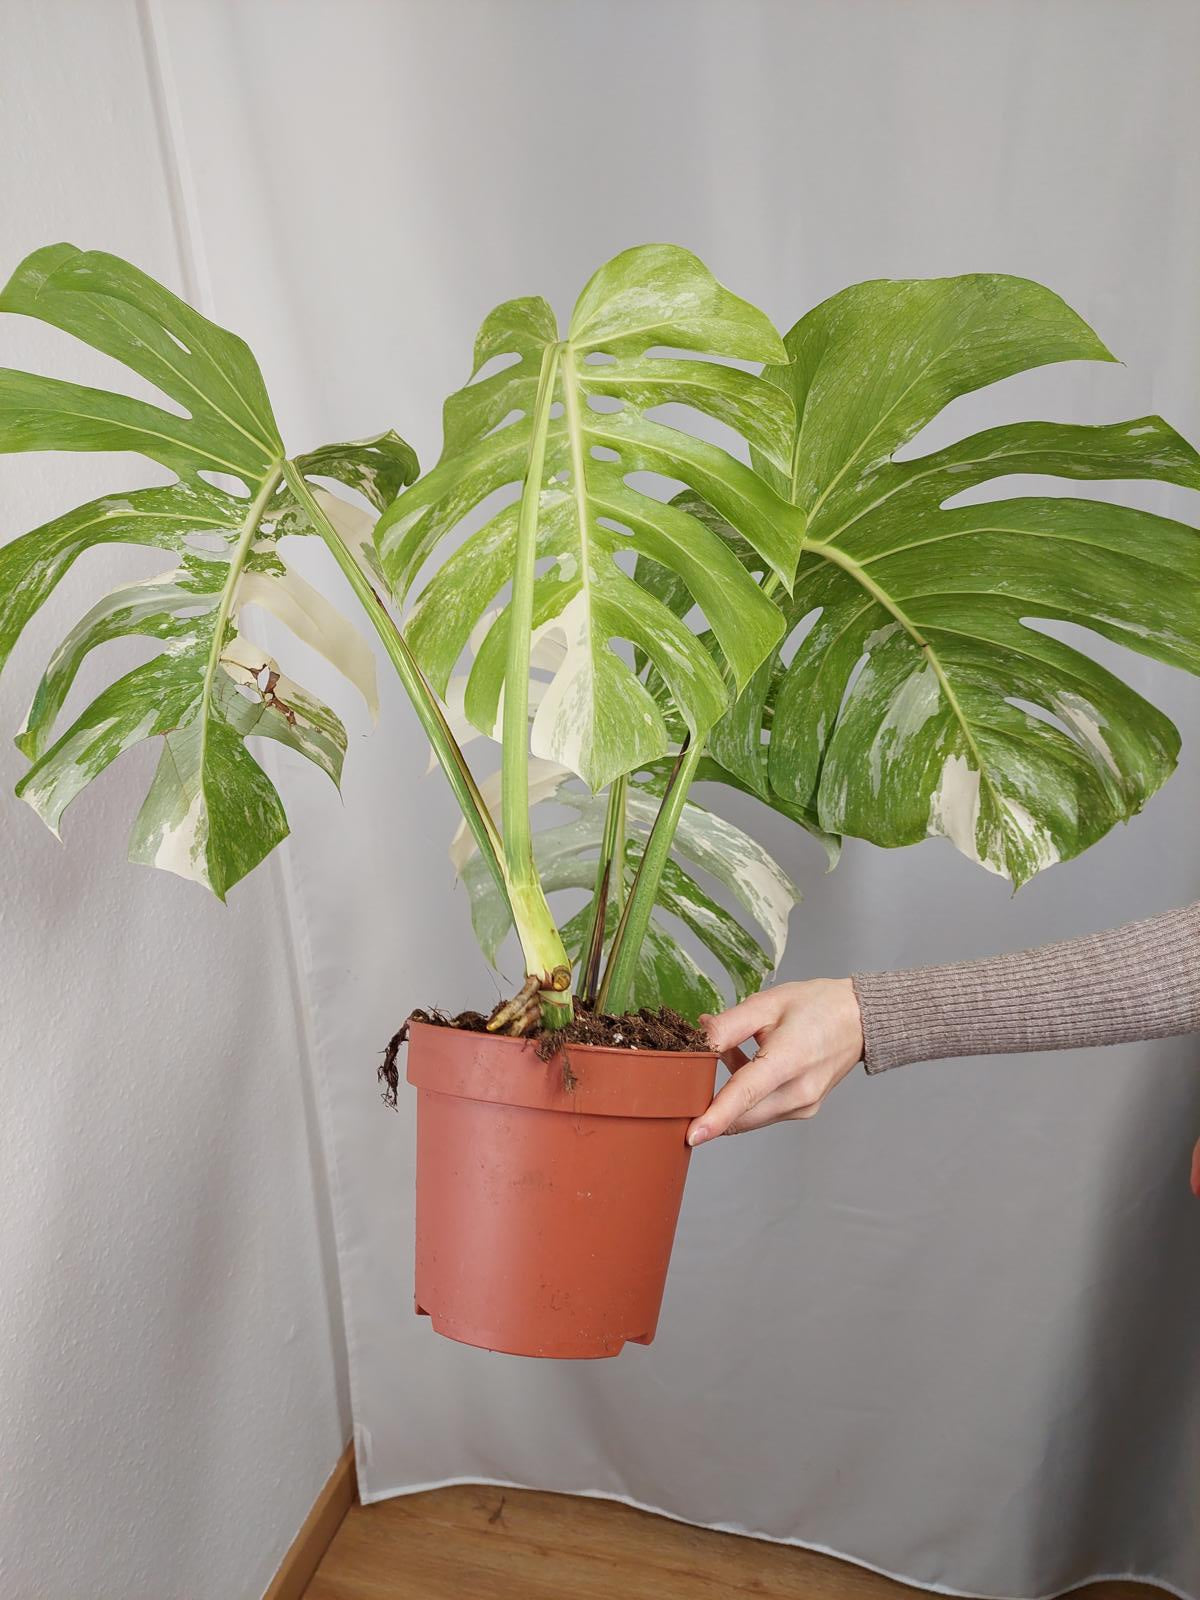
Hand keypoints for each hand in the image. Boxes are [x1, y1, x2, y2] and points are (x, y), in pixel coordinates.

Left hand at [687, 979, 864, 1145]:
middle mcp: (798, 1092)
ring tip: (733, 1051)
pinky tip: (750, 1063)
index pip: (746, 1094)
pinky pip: (763, 1111)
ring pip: (750, 1116)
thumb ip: (728, 1026)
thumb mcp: (767, 1004)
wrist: (859, 1020)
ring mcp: (803, 1106)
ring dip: (730, 1096)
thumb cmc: (816, 1006)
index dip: (716, 1117)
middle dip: (711, 1107)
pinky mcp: (803, 1110)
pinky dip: (748, 1095)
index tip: (693, 1136)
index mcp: (789, 1060)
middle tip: (692, 1076)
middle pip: (742, 1116)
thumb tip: (696, 1041)